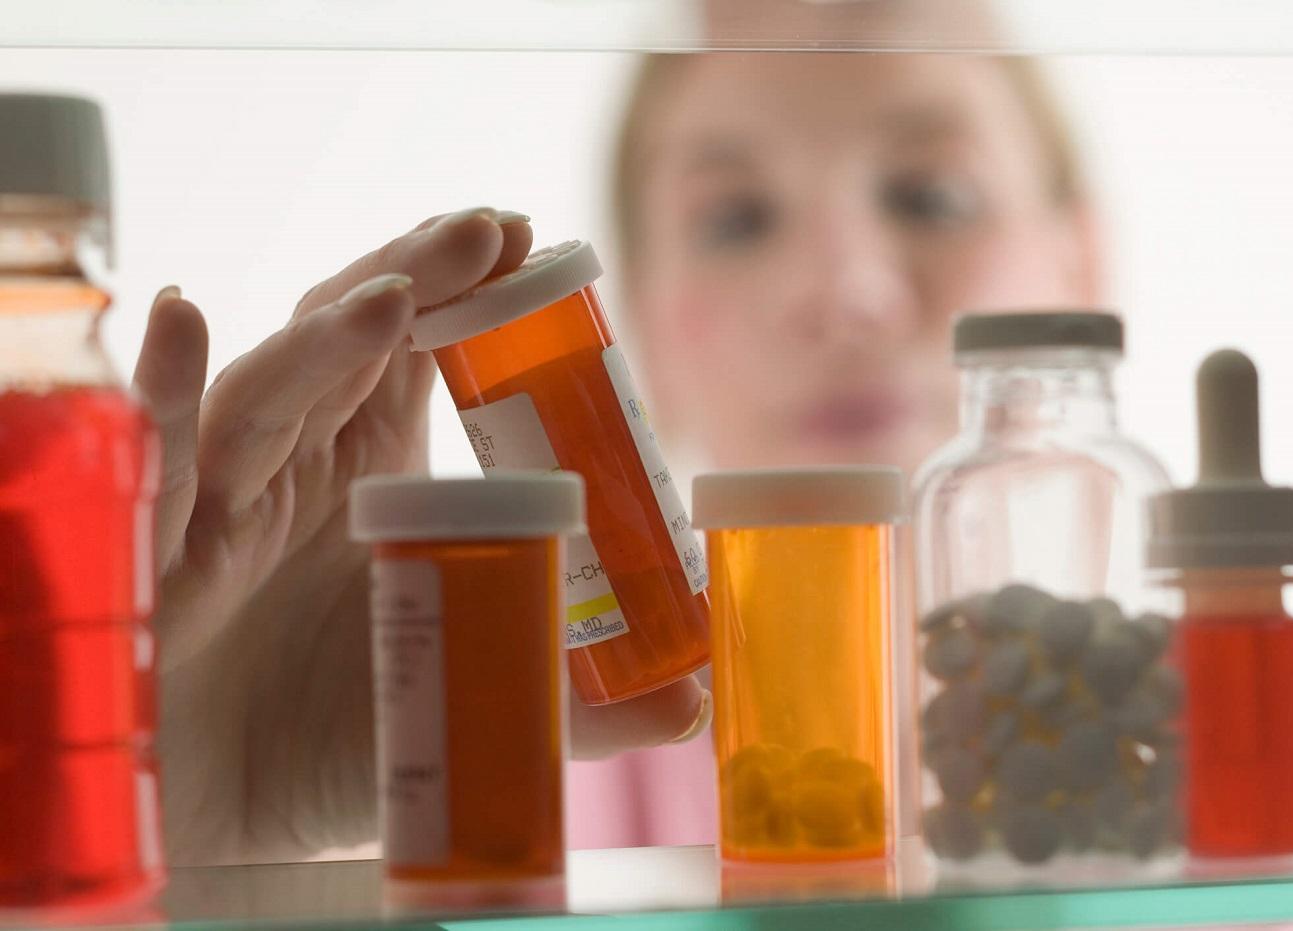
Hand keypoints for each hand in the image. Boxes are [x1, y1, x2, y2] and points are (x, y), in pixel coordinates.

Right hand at [135, 209, 710, 866]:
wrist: (219, 824)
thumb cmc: (336, 746)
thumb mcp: (466, 703)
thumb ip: (571, 702)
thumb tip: (695, 703)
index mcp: (375, 474)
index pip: (419, 354)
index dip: (464, 294)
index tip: (526, 244)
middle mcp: (298, 463)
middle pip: (348, 340)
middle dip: (415, 275)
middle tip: (487, 232)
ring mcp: (223, 495)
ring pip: (269, 389)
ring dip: (327, 338)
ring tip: (393, 296)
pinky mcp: (157, 546)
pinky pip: (158, 455)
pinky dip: (162, 387)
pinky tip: (181, 321)